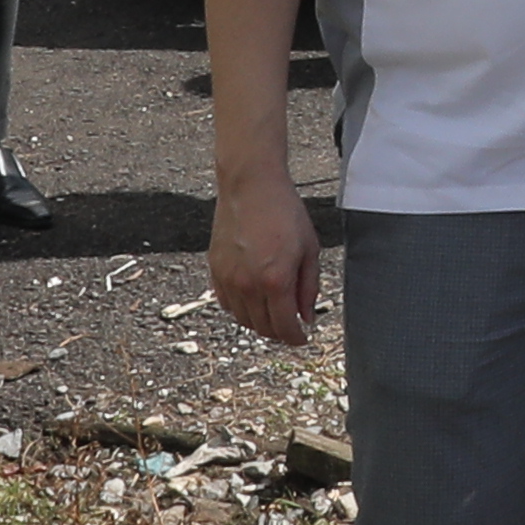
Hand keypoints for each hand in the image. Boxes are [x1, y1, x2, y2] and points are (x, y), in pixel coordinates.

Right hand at [208, 166, 323, 345]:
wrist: (251, 186)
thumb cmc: (283, 211)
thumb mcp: (309, 249)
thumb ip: (309, 287)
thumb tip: (307, 316)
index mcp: (275, 280)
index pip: (285, 327)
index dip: (296, 338)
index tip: (303, 338)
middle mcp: (248, 284)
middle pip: (263, 328)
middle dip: (280, 332)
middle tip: (291, 325)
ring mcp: (228, 278)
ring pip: (243, 319)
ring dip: (260, 323)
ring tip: (274, 312)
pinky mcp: (215, 270)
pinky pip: (226, 303)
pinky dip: (241, 309)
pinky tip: (253, 299)